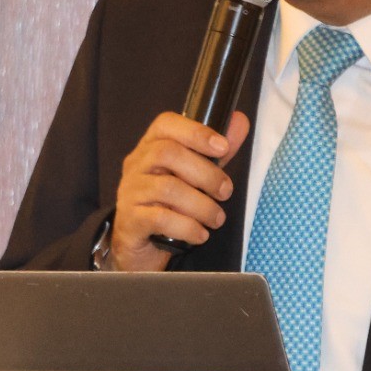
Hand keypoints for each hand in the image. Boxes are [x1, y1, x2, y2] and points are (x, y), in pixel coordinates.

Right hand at [109, 111, 250, 271]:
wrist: (139, 249)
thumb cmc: (168, 206)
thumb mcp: (193, 176)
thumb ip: (215, 152)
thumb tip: (240, 121)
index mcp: (150, 147)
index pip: (165, 124)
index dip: (195, 131)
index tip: (222, 147)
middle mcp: (136, 165)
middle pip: (167, 153)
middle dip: (205, 173)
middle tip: (225, 192)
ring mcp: (130, 192)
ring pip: (167, 188)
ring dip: (201, 205)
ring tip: (217, 219)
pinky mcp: (130, 221)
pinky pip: (160, 219)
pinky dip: (187, 227)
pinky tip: (200, 235)